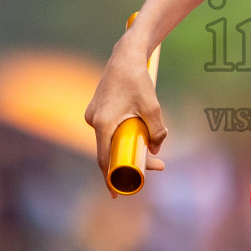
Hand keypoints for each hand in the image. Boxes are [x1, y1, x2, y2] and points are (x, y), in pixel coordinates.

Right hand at [84, 31, 167, 196]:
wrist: (125, 56)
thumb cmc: (137, 79)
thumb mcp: (152, 106)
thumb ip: (156, 130)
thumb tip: (157, 149)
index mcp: (102, 123)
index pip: (104, 159)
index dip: (111, 178)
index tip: (118, 193)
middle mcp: (93, 120)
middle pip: (109, 152)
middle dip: (130, 162)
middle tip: (158, 166)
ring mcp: (93, 115)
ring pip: (110, 141)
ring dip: (128, 148)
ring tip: (153, 149)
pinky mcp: (97, 111)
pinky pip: (108, 131)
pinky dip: (122, 136)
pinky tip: (139, 134)